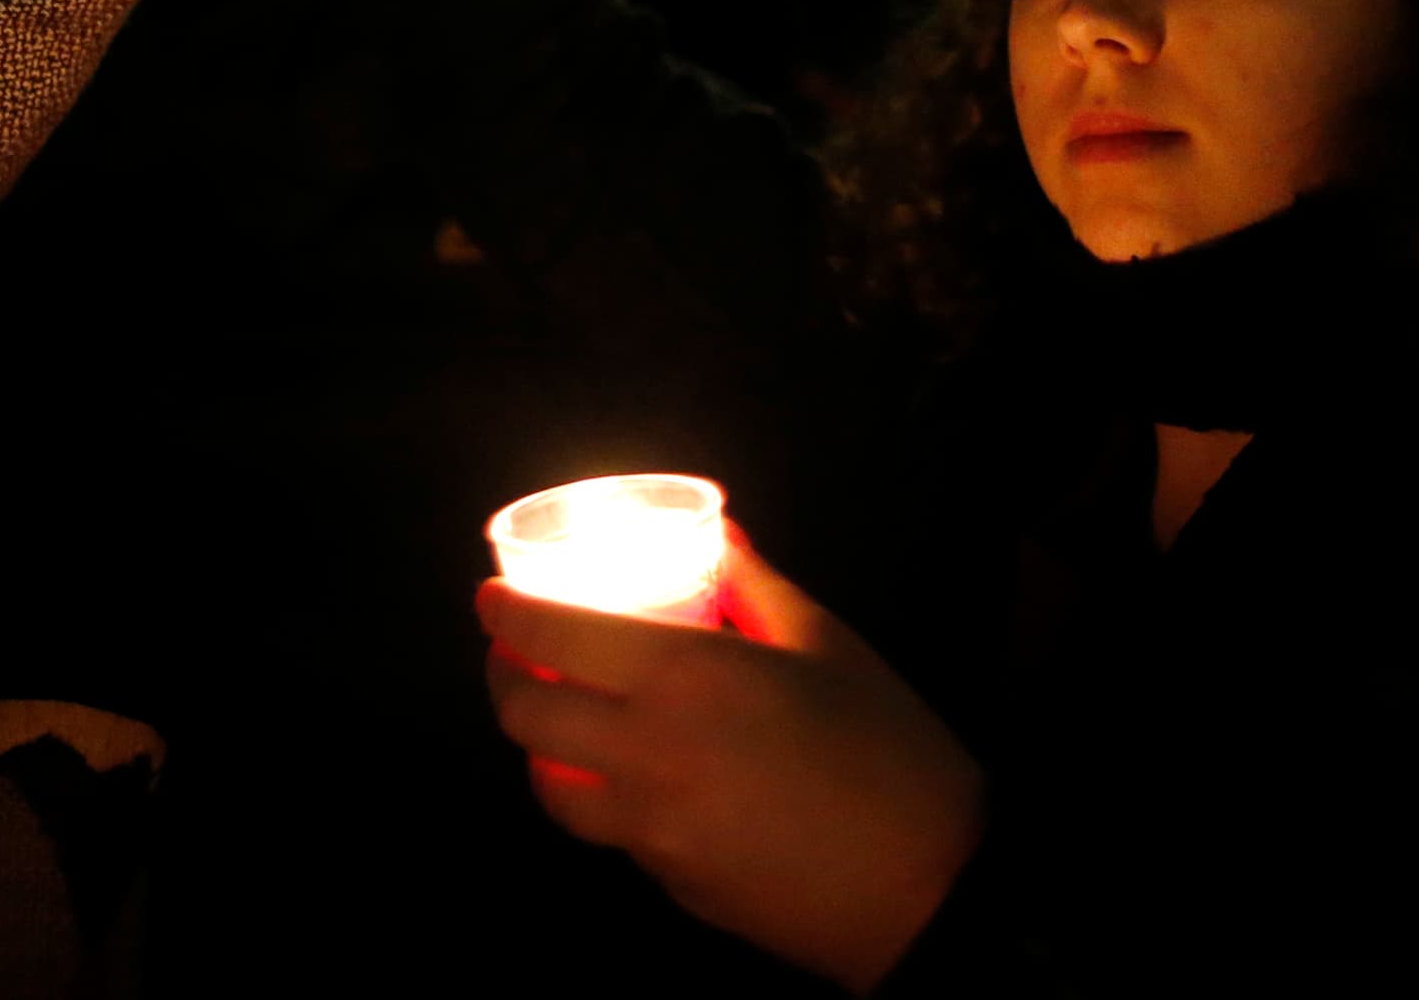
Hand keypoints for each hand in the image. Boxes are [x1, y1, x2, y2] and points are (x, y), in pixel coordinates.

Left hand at [480, 525, 983, 993]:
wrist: (929, 887)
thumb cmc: (887, 746)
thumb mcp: (825, 642)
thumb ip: (752, 583)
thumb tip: (716, 530)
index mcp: (685, 676)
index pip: (553, 637)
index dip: (506, 615)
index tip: (489, 598)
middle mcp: (647, 752)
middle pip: (526, 716)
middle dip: (502, 677)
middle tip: (513, 653)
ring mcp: (650, 831)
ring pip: (549, 787)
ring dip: (537, 745)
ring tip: (556, 717)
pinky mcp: (668, 883)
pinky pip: (606, 831)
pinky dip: (594, 795)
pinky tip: (621, 775)